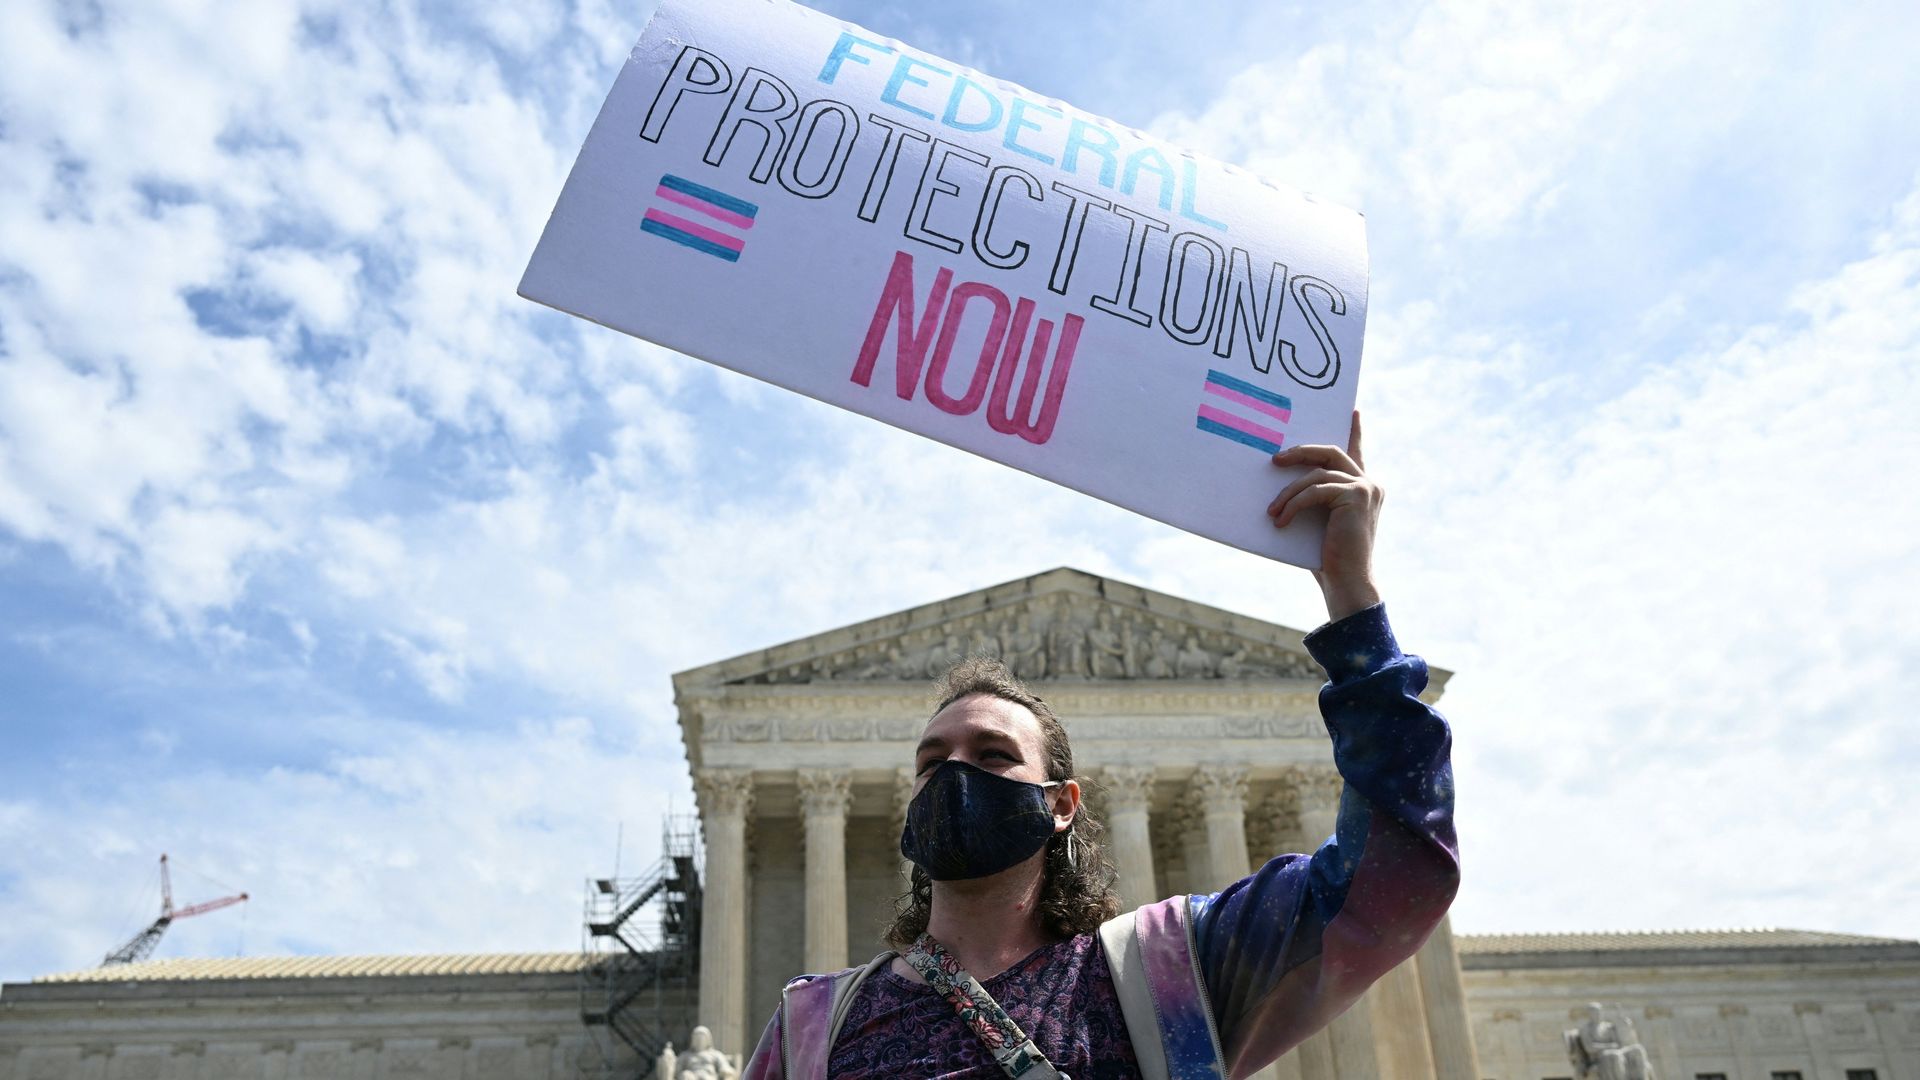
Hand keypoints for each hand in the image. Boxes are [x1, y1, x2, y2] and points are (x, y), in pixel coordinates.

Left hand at [1267, 410, 1382, 620]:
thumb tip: (1281, 478)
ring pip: (1316, 474)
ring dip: (1288, 493)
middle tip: (1275, 459)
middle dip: (1300, 451)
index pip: (1356, 452)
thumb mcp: (1318, 520)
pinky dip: (1294, 504)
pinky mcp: (1357, 497)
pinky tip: (1281, 521)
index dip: (1355, 430)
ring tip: (1272, 512)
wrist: (1347, 582)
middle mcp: (1370, 484)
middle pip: (1330, 452)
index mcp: (1363, 488)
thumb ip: (1314, 497)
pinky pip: (1315, 491)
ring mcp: (1366, 488)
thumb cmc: (1327, 558)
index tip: (1353, 411)